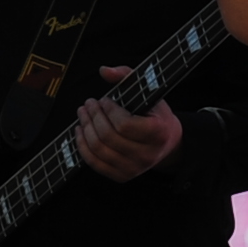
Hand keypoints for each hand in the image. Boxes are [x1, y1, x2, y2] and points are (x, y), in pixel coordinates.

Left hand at [72, 65, 183, 181]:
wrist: (167, 142)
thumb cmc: (156, 114)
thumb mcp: (148, 91)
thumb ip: (126, 75)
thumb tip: (104, 71)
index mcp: (158, 133)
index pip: (124, 125)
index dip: (109, 111)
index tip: (104, 100)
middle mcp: (147, 154)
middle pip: (109, 137)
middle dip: (93, 117)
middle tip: (88, 104)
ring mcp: (134, 168)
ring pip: (99, 151)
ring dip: (85, 129)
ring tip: (83, 115)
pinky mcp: (122, 176)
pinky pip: (95, 164)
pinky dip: (83, 147)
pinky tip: (80, 132)